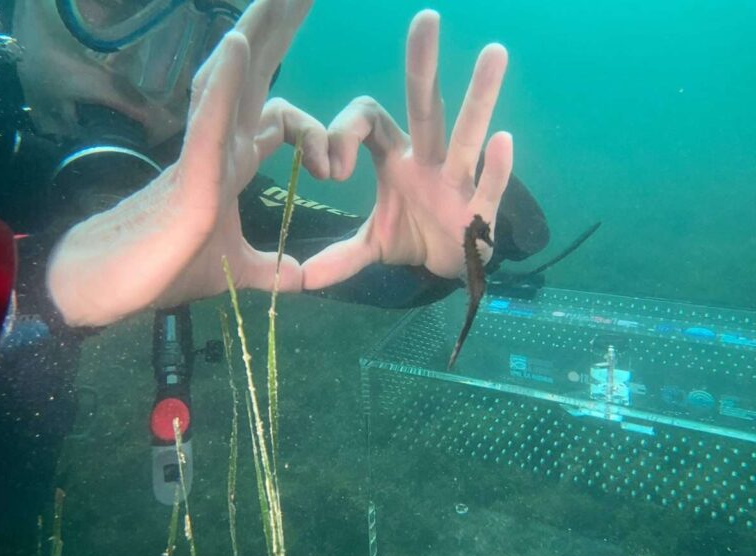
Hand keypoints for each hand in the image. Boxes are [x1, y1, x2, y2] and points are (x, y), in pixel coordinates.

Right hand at [48, 0, 327, 325]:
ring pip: (234, 79)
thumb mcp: (238, 268)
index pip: (281, 118)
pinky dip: (226, 82)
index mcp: (235, 159)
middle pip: (258, 73)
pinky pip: (210, 117)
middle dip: (281, 29)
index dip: (314, 134)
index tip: (331, 173)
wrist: (118, 286)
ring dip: (258, 34)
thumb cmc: (169, 266)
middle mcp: (221, 141)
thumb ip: (270, 267)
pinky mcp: (192, 170)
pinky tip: (239, 43)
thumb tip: (300, 279)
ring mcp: (204, 149)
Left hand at [302, 9, 512, 288]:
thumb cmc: (413, 238)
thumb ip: (339, 256)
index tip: (331, 169)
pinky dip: (495, 168)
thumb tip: (302, 280)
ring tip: (494, 52)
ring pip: (464, 134)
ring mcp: (456, 180)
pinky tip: (503, 141)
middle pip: (424, 107)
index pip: (370, 121)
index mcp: (395, 158)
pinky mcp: (479, 209)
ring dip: (479, 97)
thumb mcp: (371, 245)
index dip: (345, 132)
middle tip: (424, 19)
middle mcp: (427, 159)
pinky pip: (488, 185)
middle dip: (423, 67)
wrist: (448, 266)